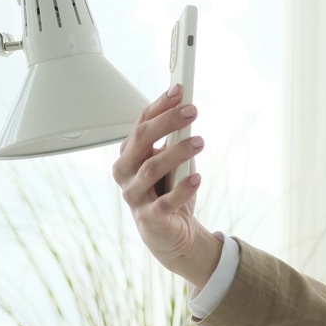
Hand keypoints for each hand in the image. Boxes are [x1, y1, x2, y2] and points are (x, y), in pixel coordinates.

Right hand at [112, 84, 220, 287]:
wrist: (172, 235)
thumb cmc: (170, 193)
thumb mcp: (173, 162)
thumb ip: (175, 140)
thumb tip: (187, 110)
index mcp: (129, 154)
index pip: (141, 123)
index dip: (160, 105)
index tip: (180, 90)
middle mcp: (126, 172)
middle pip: (141, 140)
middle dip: (167, 122)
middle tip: (192, 111)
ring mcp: (134, 195)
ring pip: (151, 168)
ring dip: (177, 152)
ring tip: (200, 141)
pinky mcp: (148, 218)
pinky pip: (164, 202)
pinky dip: (182, 189)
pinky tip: (198, 178)